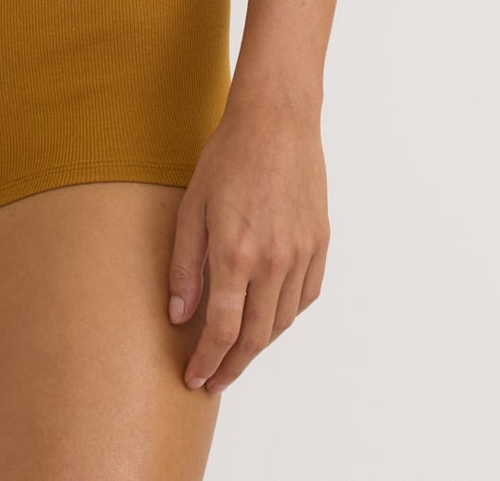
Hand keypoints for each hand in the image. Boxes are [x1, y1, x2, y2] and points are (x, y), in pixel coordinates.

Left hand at [167, 85, 328, 394]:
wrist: (276, 119)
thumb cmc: (228, 157)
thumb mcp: (192, 207)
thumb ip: (185, 266)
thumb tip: (179, 315)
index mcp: (235, 254)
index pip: (223, 331)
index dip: (208, 362)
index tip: (195, 379)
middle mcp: (273, 261)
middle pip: (256, 338)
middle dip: (232, 366)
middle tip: (214, 380)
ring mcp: (301, 253)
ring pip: (282, 321)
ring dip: (259, 345)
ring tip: (237, 351)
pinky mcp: (320, 243)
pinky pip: (305, 297)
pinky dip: (286, 316)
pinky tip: (269, 316)